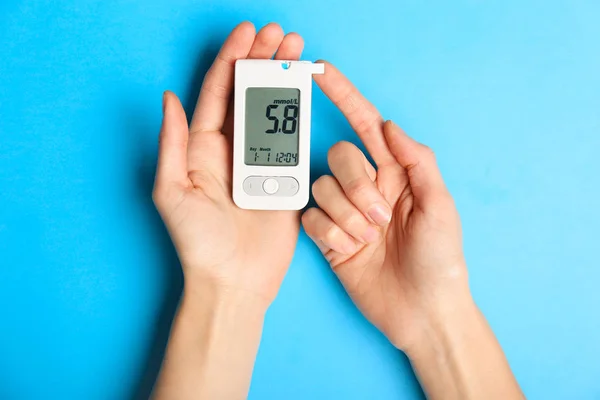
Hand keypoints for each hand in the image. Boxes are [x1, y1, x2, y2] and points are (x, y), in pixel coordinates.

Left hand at [153, 22, 304, 305]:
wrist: (234, 281)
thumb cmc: (199, 242)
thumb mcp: (172, 192)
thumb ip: (172, 144)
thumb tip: (168, 98)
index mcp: (202, 149)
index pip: (217, 93)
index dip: (232, 60)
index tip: (249, 32)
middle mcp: (231, 150)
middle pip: (248, 95)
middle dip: (263, 60)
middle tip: (281, 34)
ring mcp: (260, 163)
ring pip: (273, 112)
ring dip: (284, 81)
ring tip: (297, 52)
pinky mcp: (284, 179)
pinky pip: (293, 141)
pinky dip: (301, 115)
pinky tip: (306, 92)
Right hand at [302, 62, 468, 352]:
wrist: (421, 310)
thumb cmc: (439, 259)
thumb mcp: (441, 206)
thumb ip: (417, 161)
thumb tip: (388, 125)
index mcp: (395, 173)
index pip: (365, 125)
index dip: (344, 96)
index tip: (321, 71)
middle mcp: (367, 187)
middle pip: (338, 157)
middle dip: (354, 186)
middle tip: (380, 219)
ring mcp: (345, 212)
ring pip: (321, 189)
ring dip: (346, 217)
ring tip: (369, 241)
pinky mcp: (328, 237)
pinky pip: (311, 219)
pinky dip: (331, 235)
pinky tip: (353, 252)